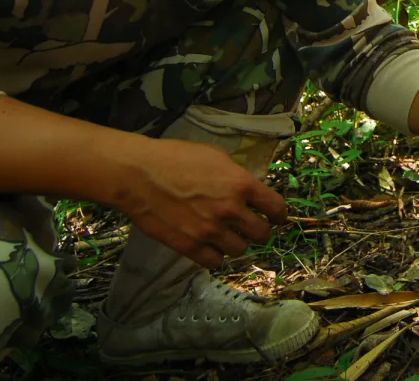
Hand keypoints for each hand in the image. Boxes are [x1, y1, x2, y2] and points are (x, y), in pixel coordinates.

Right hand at [112, 138, 287, 268]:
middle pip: (262, 234)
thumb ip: (235, 175)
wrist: (138, 175)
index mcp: (241, 184)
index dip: (280, 215)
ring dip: (237, 244)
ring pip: (240, 250)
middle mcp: (231, 210)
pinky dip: (215, 255)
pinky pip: (215, 261)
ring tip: (227, 236)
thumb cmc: (174, 158)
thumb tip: (248, 189)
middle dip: (260, 231)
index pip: (276, 207)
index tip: (277, 218)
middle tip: (251, 228)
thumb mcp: (215, 156)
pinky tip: (210, 246)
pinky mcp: (190, 246)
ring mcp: (210, 231)